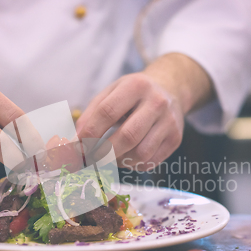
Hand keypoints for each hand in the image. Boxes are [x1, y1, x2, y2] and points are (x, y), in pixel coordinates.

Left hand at [76, 53, 211, 170]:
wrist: (170, 90)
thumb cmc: (133, 94)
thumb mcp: (111, 93)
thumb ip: (91, 115)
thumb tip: (74, 142)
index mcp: (136, 86)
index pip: (107, 112)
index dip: (89, 133)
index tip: (77, 147)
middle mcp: (156, 102)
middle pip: (127, 136)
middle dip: (103, 153)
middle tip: (90, 160)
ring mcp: (169, 122)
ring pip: (141, 153)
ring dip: (119, 161)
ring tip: (108, 157)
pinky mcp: (175, 139)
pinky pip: (151, 161)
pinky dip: (133, 165)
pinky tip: (126, 157)